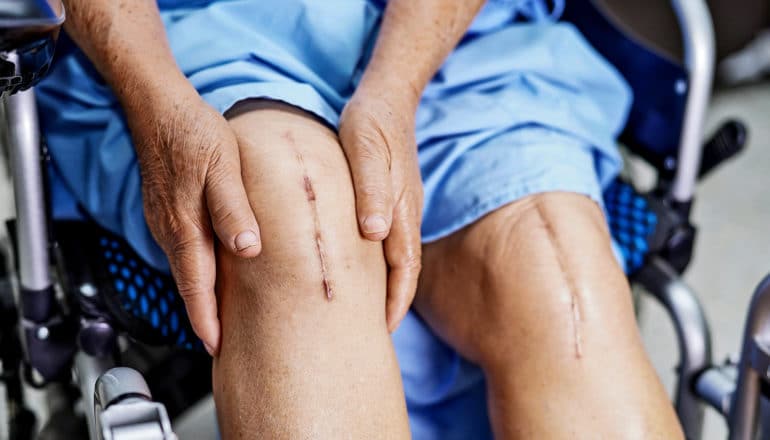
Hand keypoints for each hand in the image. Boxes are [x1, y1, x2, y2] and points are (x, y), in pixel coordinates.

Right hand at [125, 83, 260, 355]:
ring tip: (218, 316)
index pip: (196, 284)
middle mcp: (171, 229)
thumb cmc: (195, 133)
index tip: (215, 346)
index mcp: (185, 225)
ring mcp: (165, 220)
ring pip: (185, 268)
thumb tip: (247, 250)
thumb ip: (234, 210)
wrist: (160, 107)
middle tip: (220, 343)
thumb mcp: (224, 168)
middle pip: (188, 283)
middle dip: (203, 315)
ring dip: (199, 294)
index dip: (205, 318)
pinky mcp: (167, 210)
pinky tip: (210, 271)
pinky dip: (196, 270)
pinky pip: (183, 249)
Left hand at [339, 87, 423, 331]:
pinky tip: (362, 269)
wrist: (387, 97)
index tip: (382, 330)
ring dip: (387, 286)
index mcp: (400, 209)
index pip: (405, 267)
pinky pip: (390, 240)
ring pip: (398, 257)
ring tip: (365, 311)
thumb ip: (372, 190)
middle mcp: (405, 214)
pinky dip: (380, 263)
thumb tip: (375, 233)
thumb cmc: (371, 123)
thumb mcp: (366, 150)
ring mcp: (401, 207)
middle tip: (372, 332)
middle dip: (392, 303)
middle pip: (405, 269)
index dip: (395, 301)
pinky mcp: (392, 199)